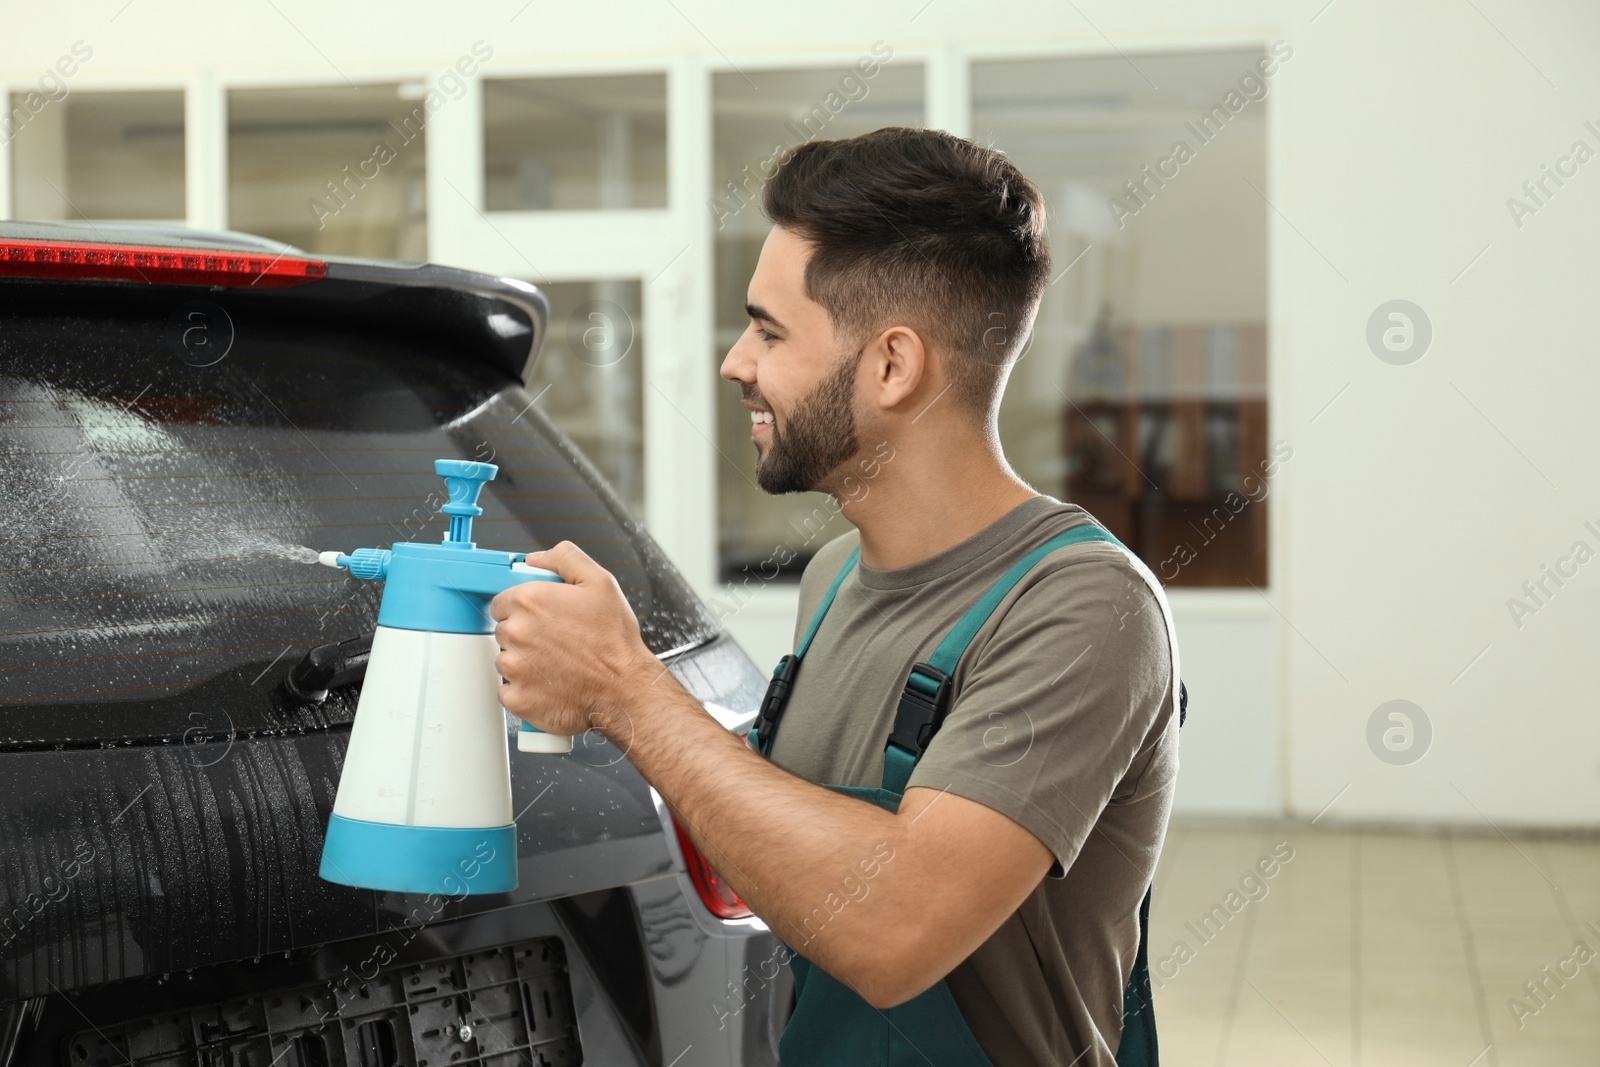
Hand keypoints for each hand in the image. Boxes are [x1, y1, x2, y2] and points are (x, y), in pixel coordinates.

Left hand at [489, 541, 657, 740]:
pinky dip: (525, 690)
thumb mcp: (601, 582)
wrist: (625, 689)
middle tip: (556, 642)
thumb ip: (564, 558)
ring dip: (524, 663)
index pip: (502, 602)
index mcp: (530, 601)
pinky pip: (508, 691)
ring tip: (557, 664)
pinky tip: (550, 684)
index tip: (541, 619)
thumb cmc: (615, 642)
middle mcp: (517, 633)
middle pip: (504, 631)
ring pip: (506, 661)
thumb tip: (536, 559)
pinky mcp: (517, 699)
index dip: (523, 610)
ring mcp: (514, 668)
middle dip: (525, 635)